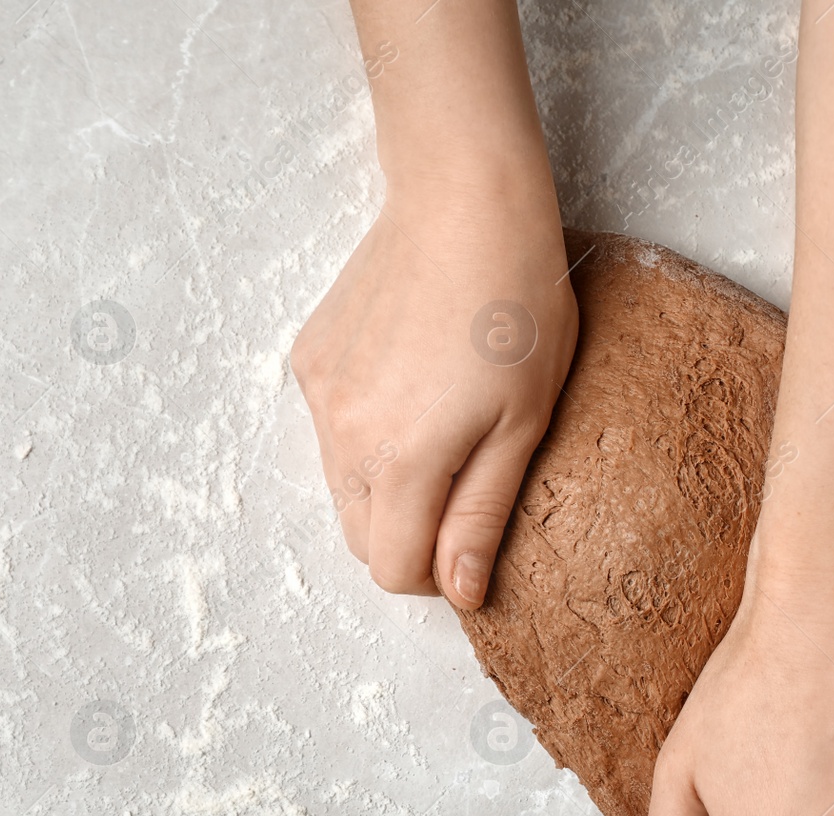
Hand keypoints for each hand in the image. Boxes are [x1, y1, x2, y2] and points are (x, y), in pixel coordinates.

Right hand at [290, 181, 575, 603]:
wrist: (467, 203)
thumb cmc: (517, 309)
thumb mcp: (524, 424)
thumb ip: (481, 516)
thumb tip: (460, 594)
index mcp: (402, 461)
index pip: (392, 571)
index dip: (437, 574)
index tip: (472, 541)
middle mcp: (344, 435)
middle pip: (361, 537)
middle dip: (410, 535)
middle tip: (467, 484)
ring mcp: (320, 394)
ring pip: (342, 486)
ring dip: (387, 486)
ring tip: (446, 427)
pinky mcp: (309, 358)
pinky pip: (332, 429)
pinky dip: (367, 432)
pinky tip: (414, 382)